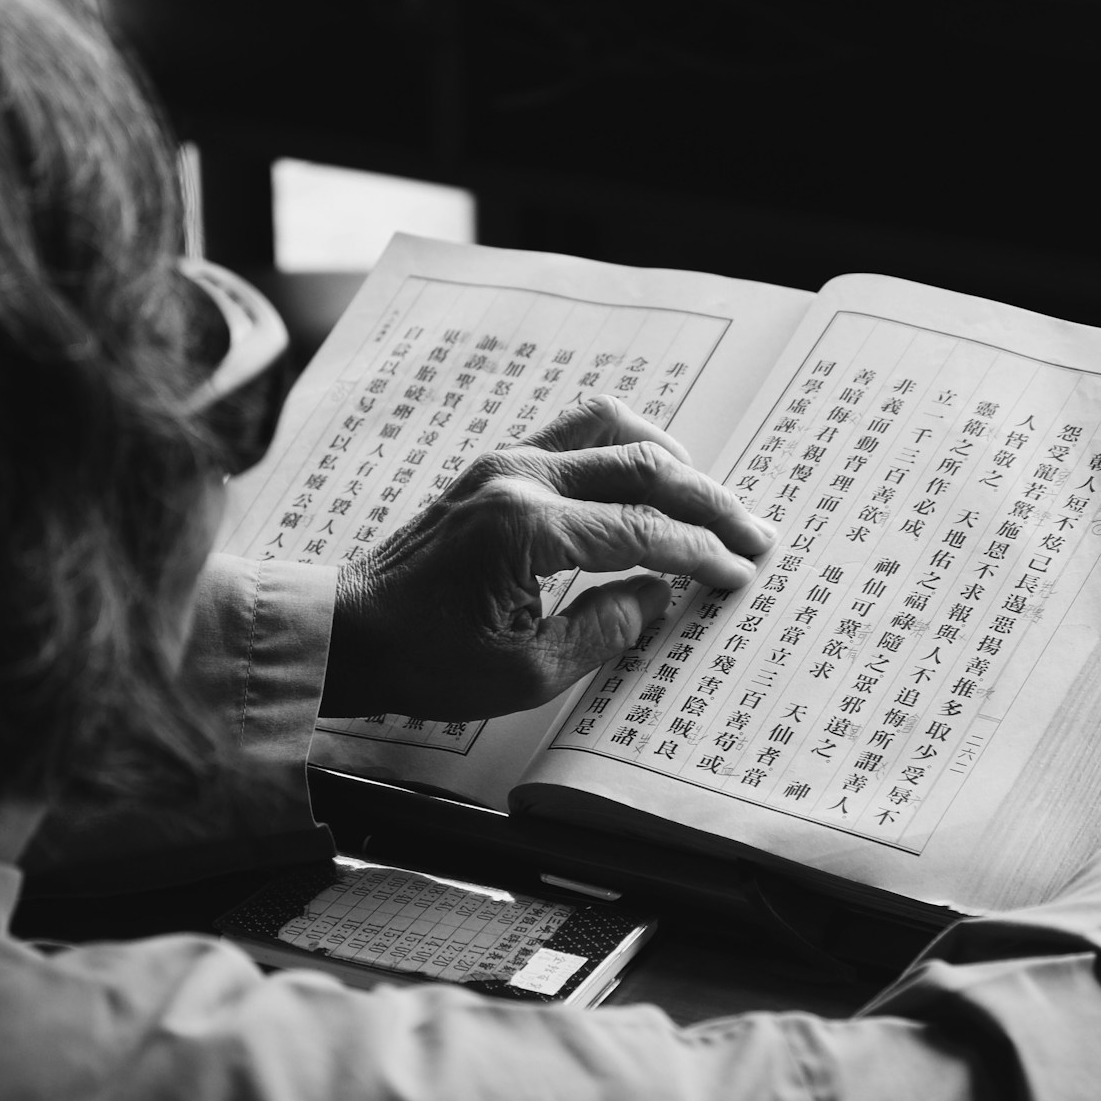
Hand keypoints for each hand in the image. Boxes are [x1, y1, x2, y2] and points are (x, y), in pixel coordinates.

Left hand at [324, 396, 774, 719]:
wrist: (346, 631)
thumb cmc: (422, 660)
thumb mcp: (523, 673)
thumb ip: (603, 630)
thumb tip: (659, 595)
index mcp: (527, 530)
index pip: (643, 532)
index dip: (701, 554)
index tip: (740, 573)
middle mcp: (519, 478)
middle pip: (642, 466)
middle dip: (708, 501)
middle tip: (754, 532)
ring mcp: (504, 462)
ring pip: (611, 427)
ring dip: (669, 459)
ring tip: (706, 499)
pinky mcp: (494, 465)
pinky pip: (576, 431)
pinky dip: (624, 447)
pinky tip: (648, 478)